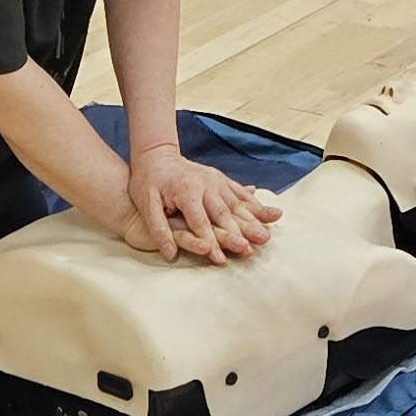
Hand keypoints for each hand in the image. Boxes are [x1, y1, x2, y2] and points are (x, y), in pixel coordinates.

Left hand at [122, 144, 276, 264]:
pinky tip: (268, 215)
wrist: (156, 156)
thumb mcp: (146, 204)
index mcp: (187, 191)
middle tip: (250, 250)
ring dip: (252, 221)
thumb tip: (169, 254)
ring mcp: (216, 180)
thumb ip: (158, 229)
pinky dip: (255, 206)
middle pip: (224, 214)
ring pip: (237, 204)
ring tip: (265, 236)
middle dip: (238, 233)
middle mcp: (206, 184)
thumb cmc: (148, 182)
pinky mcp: (221, 179)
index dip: (210, 242)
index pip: (200, 223)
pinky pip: (240, 194)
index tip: (220, 259)